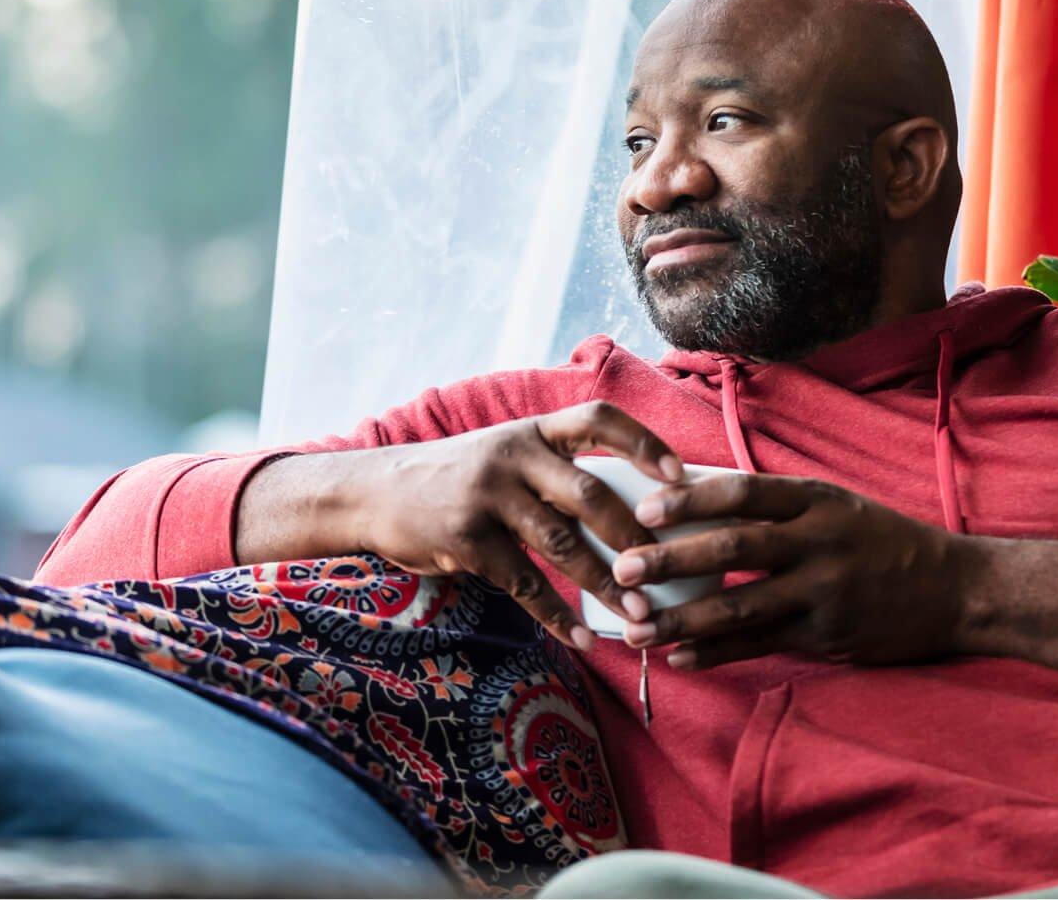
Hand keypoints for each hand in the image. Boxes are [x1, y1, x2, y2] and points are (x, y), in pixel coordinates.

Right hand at [309, 401, 680, 650]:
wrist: (376, 492)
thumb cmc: (463, 478)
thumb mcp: (509, 455)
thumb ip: (560, 471)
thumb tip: (638, 510)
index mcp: (535, 431)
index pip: (599, 419)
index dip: (644, 442)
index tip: (682, 474)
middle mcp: (514, 456)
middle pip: (589, 492)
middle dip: (634, 534)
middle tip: (671, 566)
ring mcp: (487, 498)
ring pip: (561, 544)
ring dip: (606, 584)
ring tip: (641, 615)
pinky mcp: (465, 541)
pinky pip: (523, 584)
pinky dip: (558, 616)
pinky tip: (584, 638)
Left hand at [609, 474, 974, 669]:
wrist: (956, 590)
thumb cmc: (884, 543)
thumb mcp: (840, 507)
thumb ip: (782, 508)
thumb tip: (702, 504)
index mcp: (818, 501)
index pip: (744, 493)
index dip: (691, 500)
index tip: (646, 508)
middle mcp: (820, 542)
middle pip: (733, 548)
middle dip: (671, 559)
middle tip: (622, 569)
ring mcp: (825, 591)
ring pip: (741, 606)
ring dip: (683, 619)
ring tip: (637, 630)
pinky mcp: (828, 635)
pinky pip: (762, 644)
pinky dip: (718, 653)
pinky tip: (682, 658)